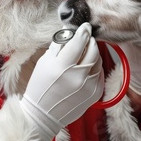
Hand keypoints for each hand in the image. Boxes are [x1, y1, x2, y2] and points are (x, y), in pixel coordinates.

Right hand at [20, 23, 103, 140]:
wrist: (43, 114)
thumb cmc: (40, 86)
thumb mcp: (44, 62)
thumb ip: (58, 45)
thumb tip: (68, 30)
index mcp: (63, 66)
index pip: (79, 41)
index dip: (83, 30)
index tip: (85, 26)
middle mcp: (78, 76)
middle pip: (93, 50)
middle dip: (90, 41)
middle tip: (86, 37)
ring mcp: (88, 87)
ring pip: (99, 61)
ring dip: (94, 53)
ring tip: (85, 52)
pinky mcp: (95, 94)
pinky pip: (100, 74)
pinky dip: (95, 67)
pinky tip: (86, 67)